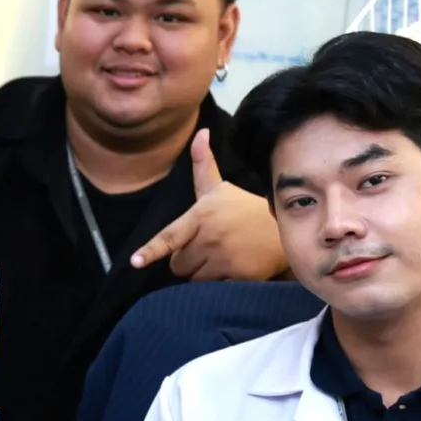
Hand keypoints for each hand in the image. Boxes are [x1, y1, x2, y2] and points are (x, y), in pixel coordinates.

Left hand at [128, 129, 286, 280]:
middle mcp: (210, 237)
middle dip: (187, 260)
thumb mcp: (220, 188)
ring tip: (222, 257)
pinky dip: (220, 284)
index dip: (151, 251)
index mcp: (200, 215)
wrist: (285, 227)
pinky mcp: (239, 276)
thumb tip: (200, 132)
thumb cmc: (244, 208)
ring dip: (203, 273)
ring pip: (194, 279)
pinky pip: (214, 289)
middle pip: (178, 265)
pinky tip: (233, 269)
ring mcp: (225, 258)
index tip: (135, 262)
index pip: (170, 236)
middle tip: (208, 247)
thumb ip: (203, 165)